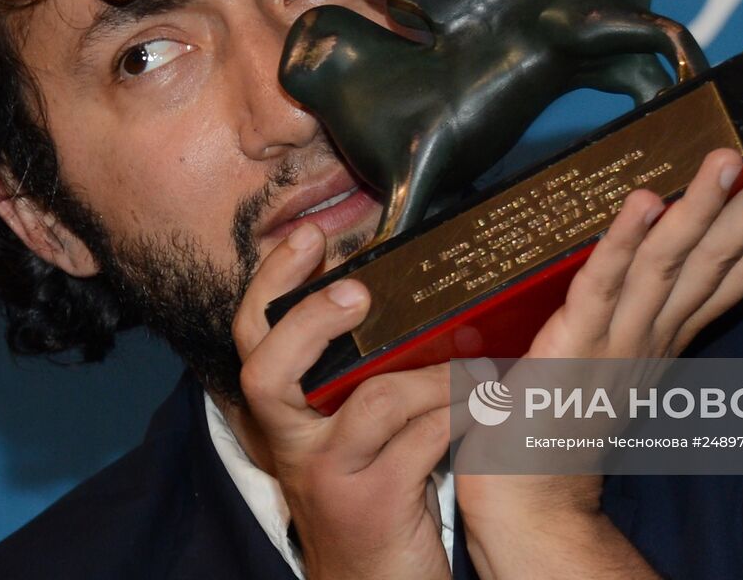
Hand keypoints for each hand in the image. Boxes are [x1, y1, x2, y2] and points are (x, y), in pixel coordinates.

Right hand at [230, 224, 452, 579]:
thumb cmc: (373, 494)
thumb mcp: (346, 434)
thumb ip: (353, 377)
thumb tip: (391, 298)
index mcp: (285, 415)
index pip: (252, 338)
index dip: (272, 285)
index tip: (307, 236)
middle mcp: (293, 444)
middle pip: (267, 369)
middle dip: (312, 318)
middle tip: (361, 289)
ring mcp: (330, 476)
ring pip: (374, 400)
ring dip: (435, 375)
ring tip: (479, 365)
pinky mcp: (375, 505)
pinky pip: (422, 441)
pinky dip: (464, 414)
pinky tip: (490, 404)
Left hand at [457, 147, 742, 578]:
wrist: (530, 486)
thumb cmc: (569, 411)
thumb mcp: (620, 348)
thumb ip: (639, 297)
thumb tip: (658, 237)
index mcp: (672, 327)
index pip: (741, 269)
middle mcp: (656, 329)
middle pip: (720, 259)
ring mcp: (617, 337)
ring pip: (669, 262)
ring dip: (703, 209)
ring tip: (731, 160)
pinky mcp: (571, 344)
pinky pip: (601, 284)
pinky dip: (623, 242)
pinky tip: (645, 201)